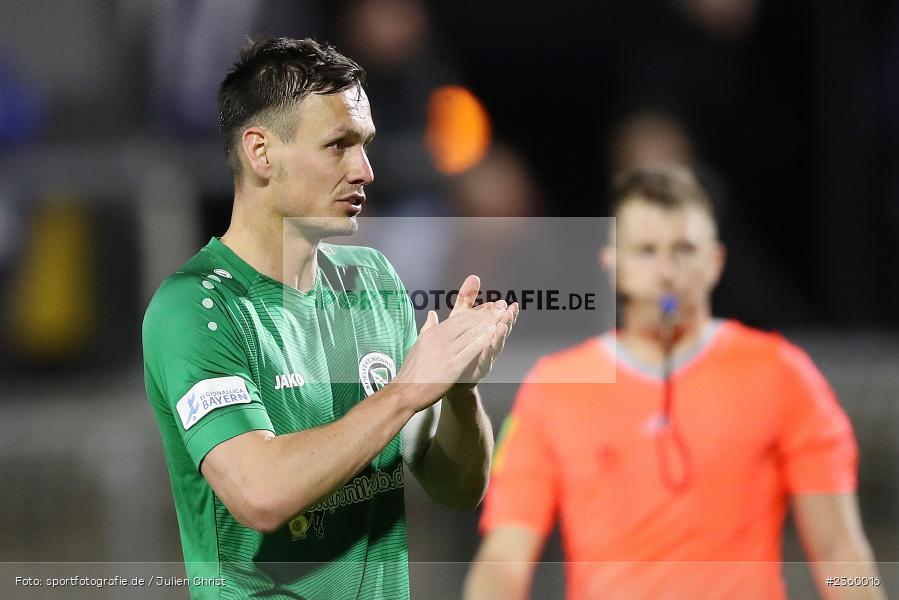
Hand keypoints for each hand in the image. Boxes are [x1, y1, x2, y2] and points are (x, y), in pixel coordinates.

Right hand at [393, 287, 504, 410]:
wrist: (405, 391)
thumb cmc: (412, 370)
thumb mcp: (419, 343)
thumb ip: (428, 327)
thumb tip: (431, 314)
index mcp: (434, 332)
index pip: (459, 318)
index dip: (476, 311)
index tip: (490, 305)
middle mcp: (440, 338)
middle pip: (467, 322)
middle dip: (486, 313)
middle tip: (501, 305)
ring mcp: (446, 351)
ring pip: (471, 333)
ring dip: (488, 323)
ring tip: (502, 314)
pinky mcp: (452, 366)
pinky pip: (471, 350)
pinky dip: (483, 340)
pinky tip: (494, 333)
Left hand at [438, 275, 518, 397]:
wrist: (445, 373)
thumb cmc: (456, 344)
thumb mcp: (459, 318)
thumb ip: (467, 299)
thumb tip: (474, 276)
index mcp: (485, 331)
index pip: (498, 319)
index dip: (505, 313)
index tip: (511, 303)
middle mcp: (489, 344)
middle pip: (501, 330)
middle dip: (507, 321)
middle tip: (512, 310)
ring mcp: (485, 357)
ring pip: (496, 344)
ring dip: (501, 334)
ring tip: (504, 324)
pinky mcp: (478, 368)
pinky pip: (485, 358)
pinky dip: (488, 350)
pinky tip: (489, 343)